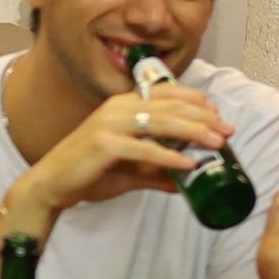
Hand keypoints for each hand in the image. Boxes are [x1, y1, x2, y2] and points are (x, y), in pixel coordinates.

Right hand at [19, 81, 224, 226]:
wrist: (50, 185)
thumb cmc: (87, 174)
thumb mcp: (128, 171)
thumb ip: (154, 171)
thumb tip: (183, 181)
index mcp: (123, 105)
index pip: (167, 93)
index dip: (196, 101)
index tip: (219, 116)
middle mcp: (118, 108)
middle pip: (171, 106)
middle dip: (204, 117)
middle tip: (228, 131)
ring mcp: (110, 124)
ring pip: (162, 122)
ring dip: (194, 132)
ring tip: (217, 143)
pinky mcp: (104, 144)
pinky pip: (145, 149)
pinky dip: (169, 157)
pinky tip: (188, 164)